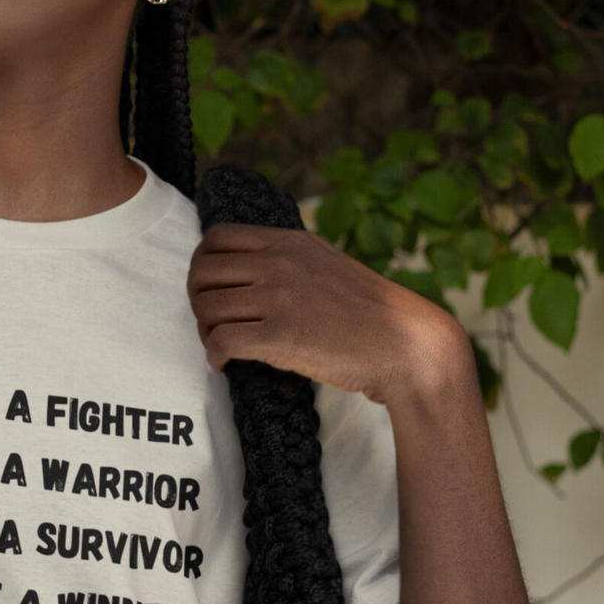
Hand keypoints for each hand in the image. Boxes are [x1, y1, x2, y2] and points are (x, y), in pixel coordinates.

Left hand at [186, 220, 469, 406]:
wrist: (406, 344)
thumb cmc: (369, 315)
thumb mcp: (328, 266)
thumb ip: (290, 262)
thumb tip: (251, 276)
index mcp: (290, 242)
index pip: (217, 237)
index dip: (203, 265)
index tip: (211, 290)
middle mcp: (279, 263)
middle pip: (202, 271)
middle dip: (196, 300)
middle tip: (209, 323)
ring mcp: (279, 297)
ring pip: (206, 307)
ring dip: (203, 331)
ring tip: (218, 347)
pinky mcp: (281, 335)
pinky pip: (221, 341)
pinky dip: (213, 356)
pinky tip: (221, 366)